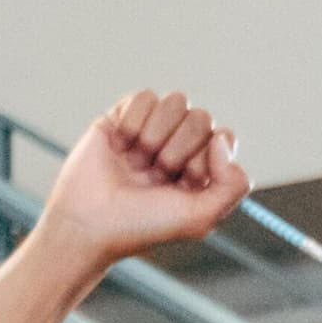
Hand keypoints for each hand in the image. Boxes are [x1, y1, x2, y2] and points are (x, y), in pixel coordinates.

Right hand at [35, 89, 250, 269]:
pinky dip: (133, 123)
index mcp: (201, 169)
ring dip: (155, 137)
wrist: (88, 223)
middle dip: (177, 150)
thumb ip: (233, 186)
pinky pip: (145, 96)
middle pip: (201, 117)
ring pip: (176, 101)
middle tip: (155, 177)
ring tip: (136, 163)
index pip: (224, 137)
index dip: (205, 158)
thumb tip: (222, 137)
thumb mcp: (199, 218)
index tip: (184, 182)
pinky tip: (119, 147)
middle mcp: (179, 146)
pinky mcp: (124, 115)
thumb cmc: (141, 226)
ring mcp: (152, 129)